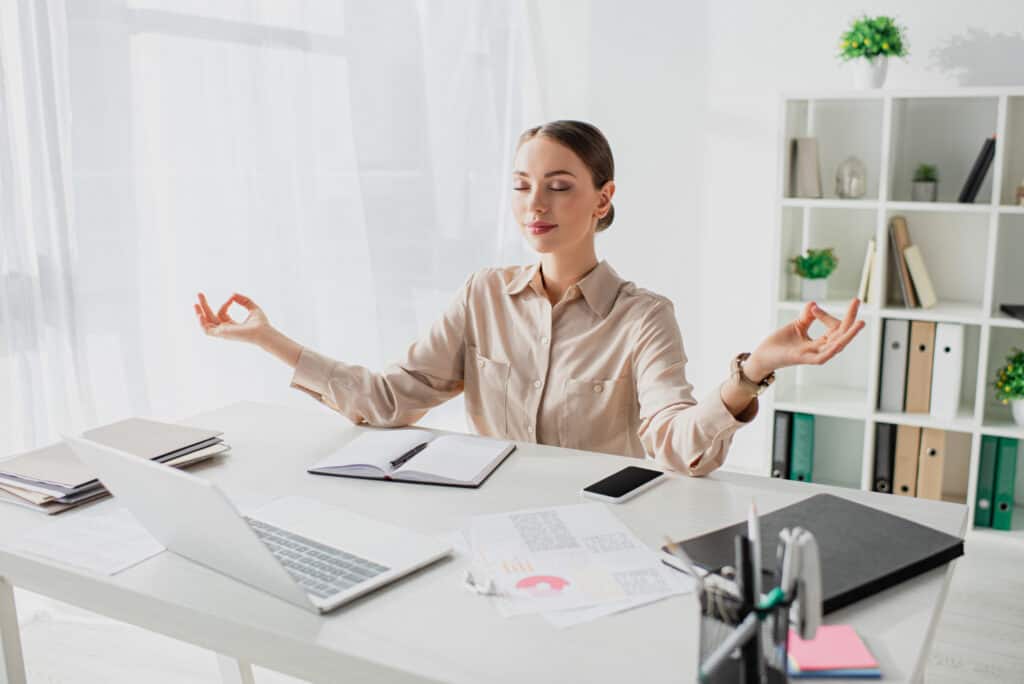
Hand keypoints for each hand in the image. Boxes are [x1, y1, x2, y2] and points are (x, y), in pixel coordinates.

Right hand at [193, 292, 270, 344]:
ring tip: (195, 303)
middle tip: (199, 293)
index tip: (232, 297)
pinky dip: (202, 324)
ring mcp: (223, 332)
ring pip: (206, 323)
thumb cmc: (261, 323)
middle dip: (204, 306)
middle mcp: (226, 329)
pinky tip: (200, 314)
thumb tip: (232, 294)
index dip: (226, 303)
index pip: (222, 313)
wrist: (263, 332)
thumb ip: (243, 300)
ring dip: (199, 313)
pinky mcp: (222, 334)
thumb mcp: (252, 307)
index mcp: (232, 325)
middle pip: (210, 317)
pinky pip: (207, 331)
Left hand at [745, 299, 865, 379]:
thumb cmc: (780, 342)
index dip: (827, 315)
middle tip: (857, 301)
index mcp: (820, 342)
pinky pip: (822, 357)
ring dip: (849, 335)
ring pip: (837, 346)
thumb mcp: (797, 326)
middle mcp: (820, 349)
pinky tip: (840, 342)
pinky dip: (832, 350)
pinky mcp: (803, 359)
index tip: (815, 307)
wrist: (763, 355)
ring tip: (860, 323)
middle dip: (851, 319)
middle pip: (841, 335)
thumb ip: (807, 317)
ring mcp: (813, 355)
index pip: (834, 328)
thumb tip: (814, 303)